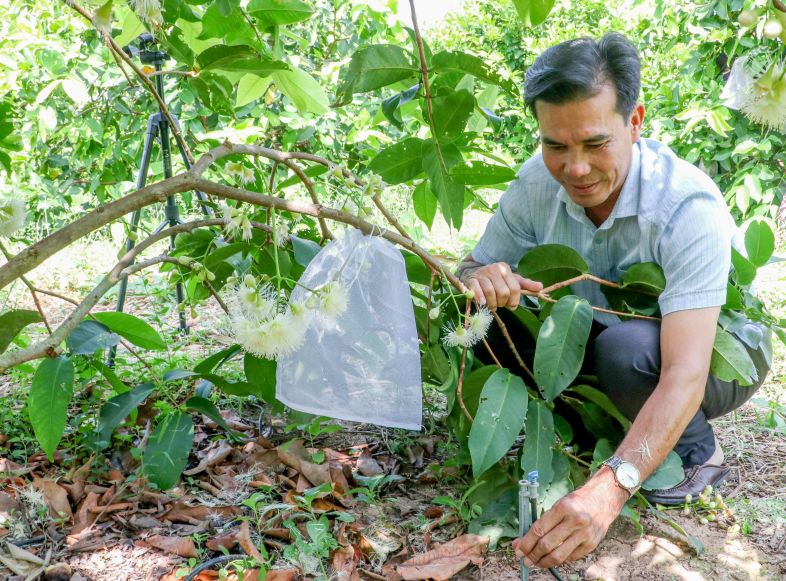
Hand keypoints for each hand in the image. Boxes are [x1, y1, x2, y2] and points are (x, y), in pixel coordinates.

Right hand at [463, 262, 542, 309]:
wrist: (473, 273)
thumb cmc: (495, 280)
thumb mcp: (511, 280)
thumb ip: (525, 284)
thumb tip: (541, 287)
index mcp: (505, 268)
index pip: (514, 288)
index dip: (514, 300)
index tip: (511, 305)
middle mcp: (494, 269)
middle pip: (503, 292)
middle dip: (503, 303)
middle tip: (500, 305)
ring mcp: (482, 274)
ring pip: (491, 292)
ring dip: (492, 304)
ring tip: (492, 306)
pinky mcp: (471, 280)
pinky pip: (477, 290)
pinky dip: (480, 298)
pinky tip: (483, 303)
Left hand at [512, 468, 627, 567]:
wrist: (603, 500)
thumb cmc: (577, 502)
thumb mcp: (559, 505)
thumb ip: (543, 522)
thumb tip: (524, 540)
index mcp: (563, 508)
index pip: (539, 529)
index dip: (526, 542)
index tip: (518, 549)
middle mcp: (574, 521)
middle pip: (547, 544)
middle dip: (532, 555)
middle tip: (525, 559)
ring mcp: (584, 535)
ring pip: (558, 555)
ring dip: (543, 562)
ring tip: (536, 563)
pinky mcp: (591, 545)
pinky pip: (570, 558)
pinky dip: (558, 561)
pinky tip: (551, 559)